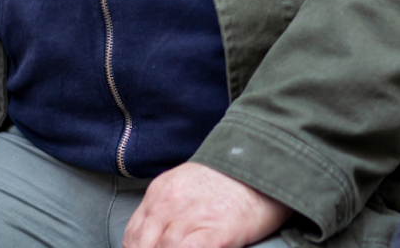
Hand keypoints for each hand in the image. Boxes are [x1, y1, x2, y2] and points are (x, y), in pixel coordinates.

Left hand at [122, 162, 291, 247]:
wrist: (267, 160)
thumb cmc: (235, 177)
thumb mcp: (189, 184)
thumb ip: (171, 207)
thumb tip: (162, 236)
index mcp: (160, 192)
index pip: (132, 234)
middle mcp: (168, 205)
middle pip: (139, 246)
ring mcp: (188, 220)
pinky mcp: (212, 235)